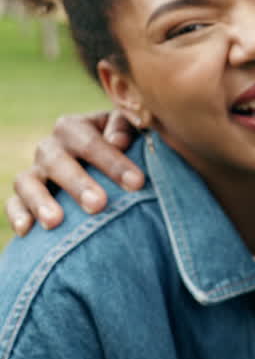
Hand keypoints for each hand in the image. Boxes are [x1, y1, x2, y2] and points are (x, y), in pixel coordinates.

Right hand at [7, 110, 141, 235]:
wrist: (100, 164)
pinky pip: (13, 202)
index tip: (137, 183)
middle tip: (98, 204)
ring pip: (27, 182)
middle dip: (78, 183)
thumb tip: (118, 141)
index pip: (91, 142)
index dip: (114, 162)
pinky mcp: (22, 194)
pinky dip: (17, 214)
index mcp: (74, 128)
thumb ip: (125, 128)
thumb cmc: (122, 144)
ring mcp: (34, 171)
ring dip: (40, 201)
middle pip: (57, 161)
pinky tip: (27, 230)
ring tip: (55, 222)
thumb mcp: (128, 128)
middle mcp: (50, 147)